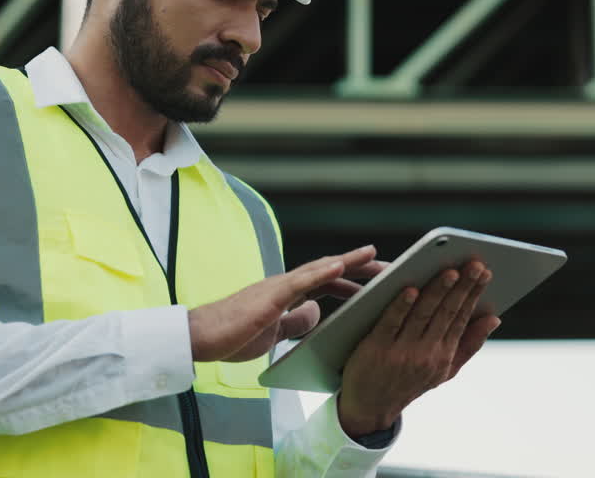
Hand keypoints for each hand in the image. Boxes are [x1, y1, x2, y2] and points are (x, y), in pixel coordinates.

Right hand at [188, 245, 384, 362]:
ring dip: (349, 261)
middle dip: (362, 269)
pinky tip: (340, 265)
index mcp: (288, 295)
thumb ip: (295, 321)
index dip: (355, 281)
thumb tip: (317, 314)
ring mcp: (278, 287)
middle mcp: (287, 285)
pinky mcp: (269, 295)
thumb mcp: (274, 333)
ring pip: (320, 269)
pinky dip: (321, 271)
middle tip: (393, 269)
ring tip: (375, 256)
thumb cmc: (232, 335)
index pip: (329, 283)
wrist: (201, 339)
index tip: (380, 282)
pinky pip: (300, 281)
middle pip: (331, 271)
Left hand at [336, 260, 500, 436]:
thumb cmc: (408, 382)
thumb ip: (469, 344)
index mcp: (443, 355)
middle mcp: (425, 353)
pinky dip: (401, 305)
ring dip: (437, 291)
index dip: (474, 293)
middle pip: (447, 313)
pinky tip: (410, 289)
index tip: (485, 271)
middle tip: (475, 263)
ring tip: (450, 271)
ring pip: (423, 314)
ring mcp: (401, 351)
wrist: (369, 408)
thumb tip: (494, 318)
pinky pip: (391, 323)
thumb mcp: (444, 371)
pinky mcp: (376, 348)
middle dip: (463, 286)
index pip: (462, 317)